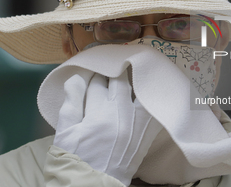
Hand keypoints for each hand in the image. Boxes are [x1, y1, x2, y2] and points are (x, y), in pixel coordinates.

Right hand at [53, 70, 162, 185]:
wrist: (93, 186)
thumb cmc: (75, 159)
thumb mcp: (65, 132)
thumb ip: (71, 102)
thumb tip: (77, 76)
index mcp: (98, 114)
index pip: (97, 83)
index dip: (94, 74)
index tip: (95, 71)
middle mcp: (121, 116)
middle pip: (120, 83)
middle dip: (114, 72)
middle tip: (113, 67)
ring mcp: (137, 124)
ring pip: (141, 91)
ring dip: (137, 79)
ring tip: (134, 69)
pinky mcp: (146, 134)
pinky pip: (154, 111)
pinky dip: (153, 99)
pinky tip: (151, 90)